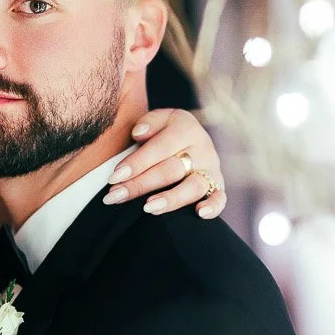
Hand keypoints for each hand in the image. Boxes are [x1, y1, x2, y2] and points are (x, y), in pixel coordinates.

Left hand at [103, 108, 226, 218]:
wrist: (188, 137)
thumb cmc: (163, 132)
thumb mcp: (157, 120)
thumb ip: (148, 122)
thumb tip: (138, 134)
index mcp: (186, 128)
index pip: (159, 148)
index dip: (136, 163)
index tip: (114, 177)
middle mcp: (202, 148)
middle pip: (170, 170)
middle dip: (140, 185)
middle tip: (115, 197)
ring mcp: (211, 169)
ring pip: (193, 187)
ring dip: (170, 199)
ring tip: (148, 208)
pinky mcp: (218, 186)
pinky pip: (220, 198)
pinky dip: (213, 207)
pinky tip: (199, 214)